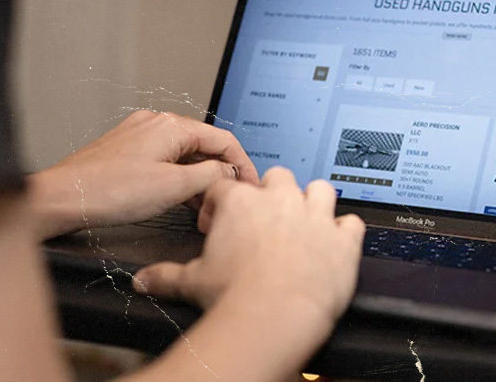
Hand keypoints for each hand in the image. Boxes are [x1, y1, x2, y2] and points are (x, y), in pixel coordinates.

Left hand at [27, 110, 257, 238]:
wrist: (62, 198)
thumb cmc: (108, 191)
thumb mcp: (173, 187)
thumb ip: (211, 176)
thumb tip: (230, 172)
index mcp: (171, 126)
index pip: (223, 139)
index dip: (243, 164)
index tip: (252, 185)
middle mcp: (156, 124)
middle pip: (204, 146)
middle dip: (220, 175)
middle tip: (228, 202)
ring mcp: (140, 135)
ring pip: (184, 155)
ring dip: (199, 180)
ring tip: (204, 208)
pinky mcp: (127, 150)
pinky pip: (165, 161)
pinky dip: (178, 179)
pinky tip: (180, 200)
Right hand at [133, 167, 364, 329]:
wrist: (274, 317)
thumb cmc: (233, 297)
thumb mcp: (191, 282)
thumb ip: (166, 275)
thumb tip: (143, 280)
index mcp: (241, 203)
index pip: (227, 188)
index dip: (221, 204)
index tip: (219, 222)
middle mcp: (280, 200)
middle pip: (278, 177)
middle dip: (272, 194)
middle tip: (265, 219)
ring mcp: (314, 216)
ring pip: (320, 189)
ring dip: (314, 201)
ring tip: (305, 219)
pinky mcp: (342, 239)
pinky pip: (352, 223)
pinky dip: (346, 232)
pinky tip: (337, 242)